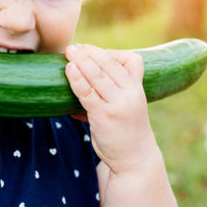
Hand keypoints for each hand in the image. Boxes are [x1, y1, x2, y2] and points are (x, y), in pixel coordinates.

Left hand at [64, 44, 158, 173]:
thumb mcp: (126, 105)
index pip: (129, 60)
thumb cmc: (125, 130)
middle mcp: (130, 93)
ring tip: (68, 52)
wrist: (134, 158)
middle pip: (109, 64)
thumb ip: (109, 91)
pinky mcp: (104, 115)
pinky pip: (87, 93)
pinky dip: (77, 79)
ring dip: (81, 61)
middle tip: (72, 47)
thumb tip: (79, 77)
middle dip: (89, 52)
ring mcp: (118, 104)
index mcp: (138, 88)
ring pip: (97, 75)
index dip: (109, 52)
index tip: (90, 50)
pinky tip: (69, 70)